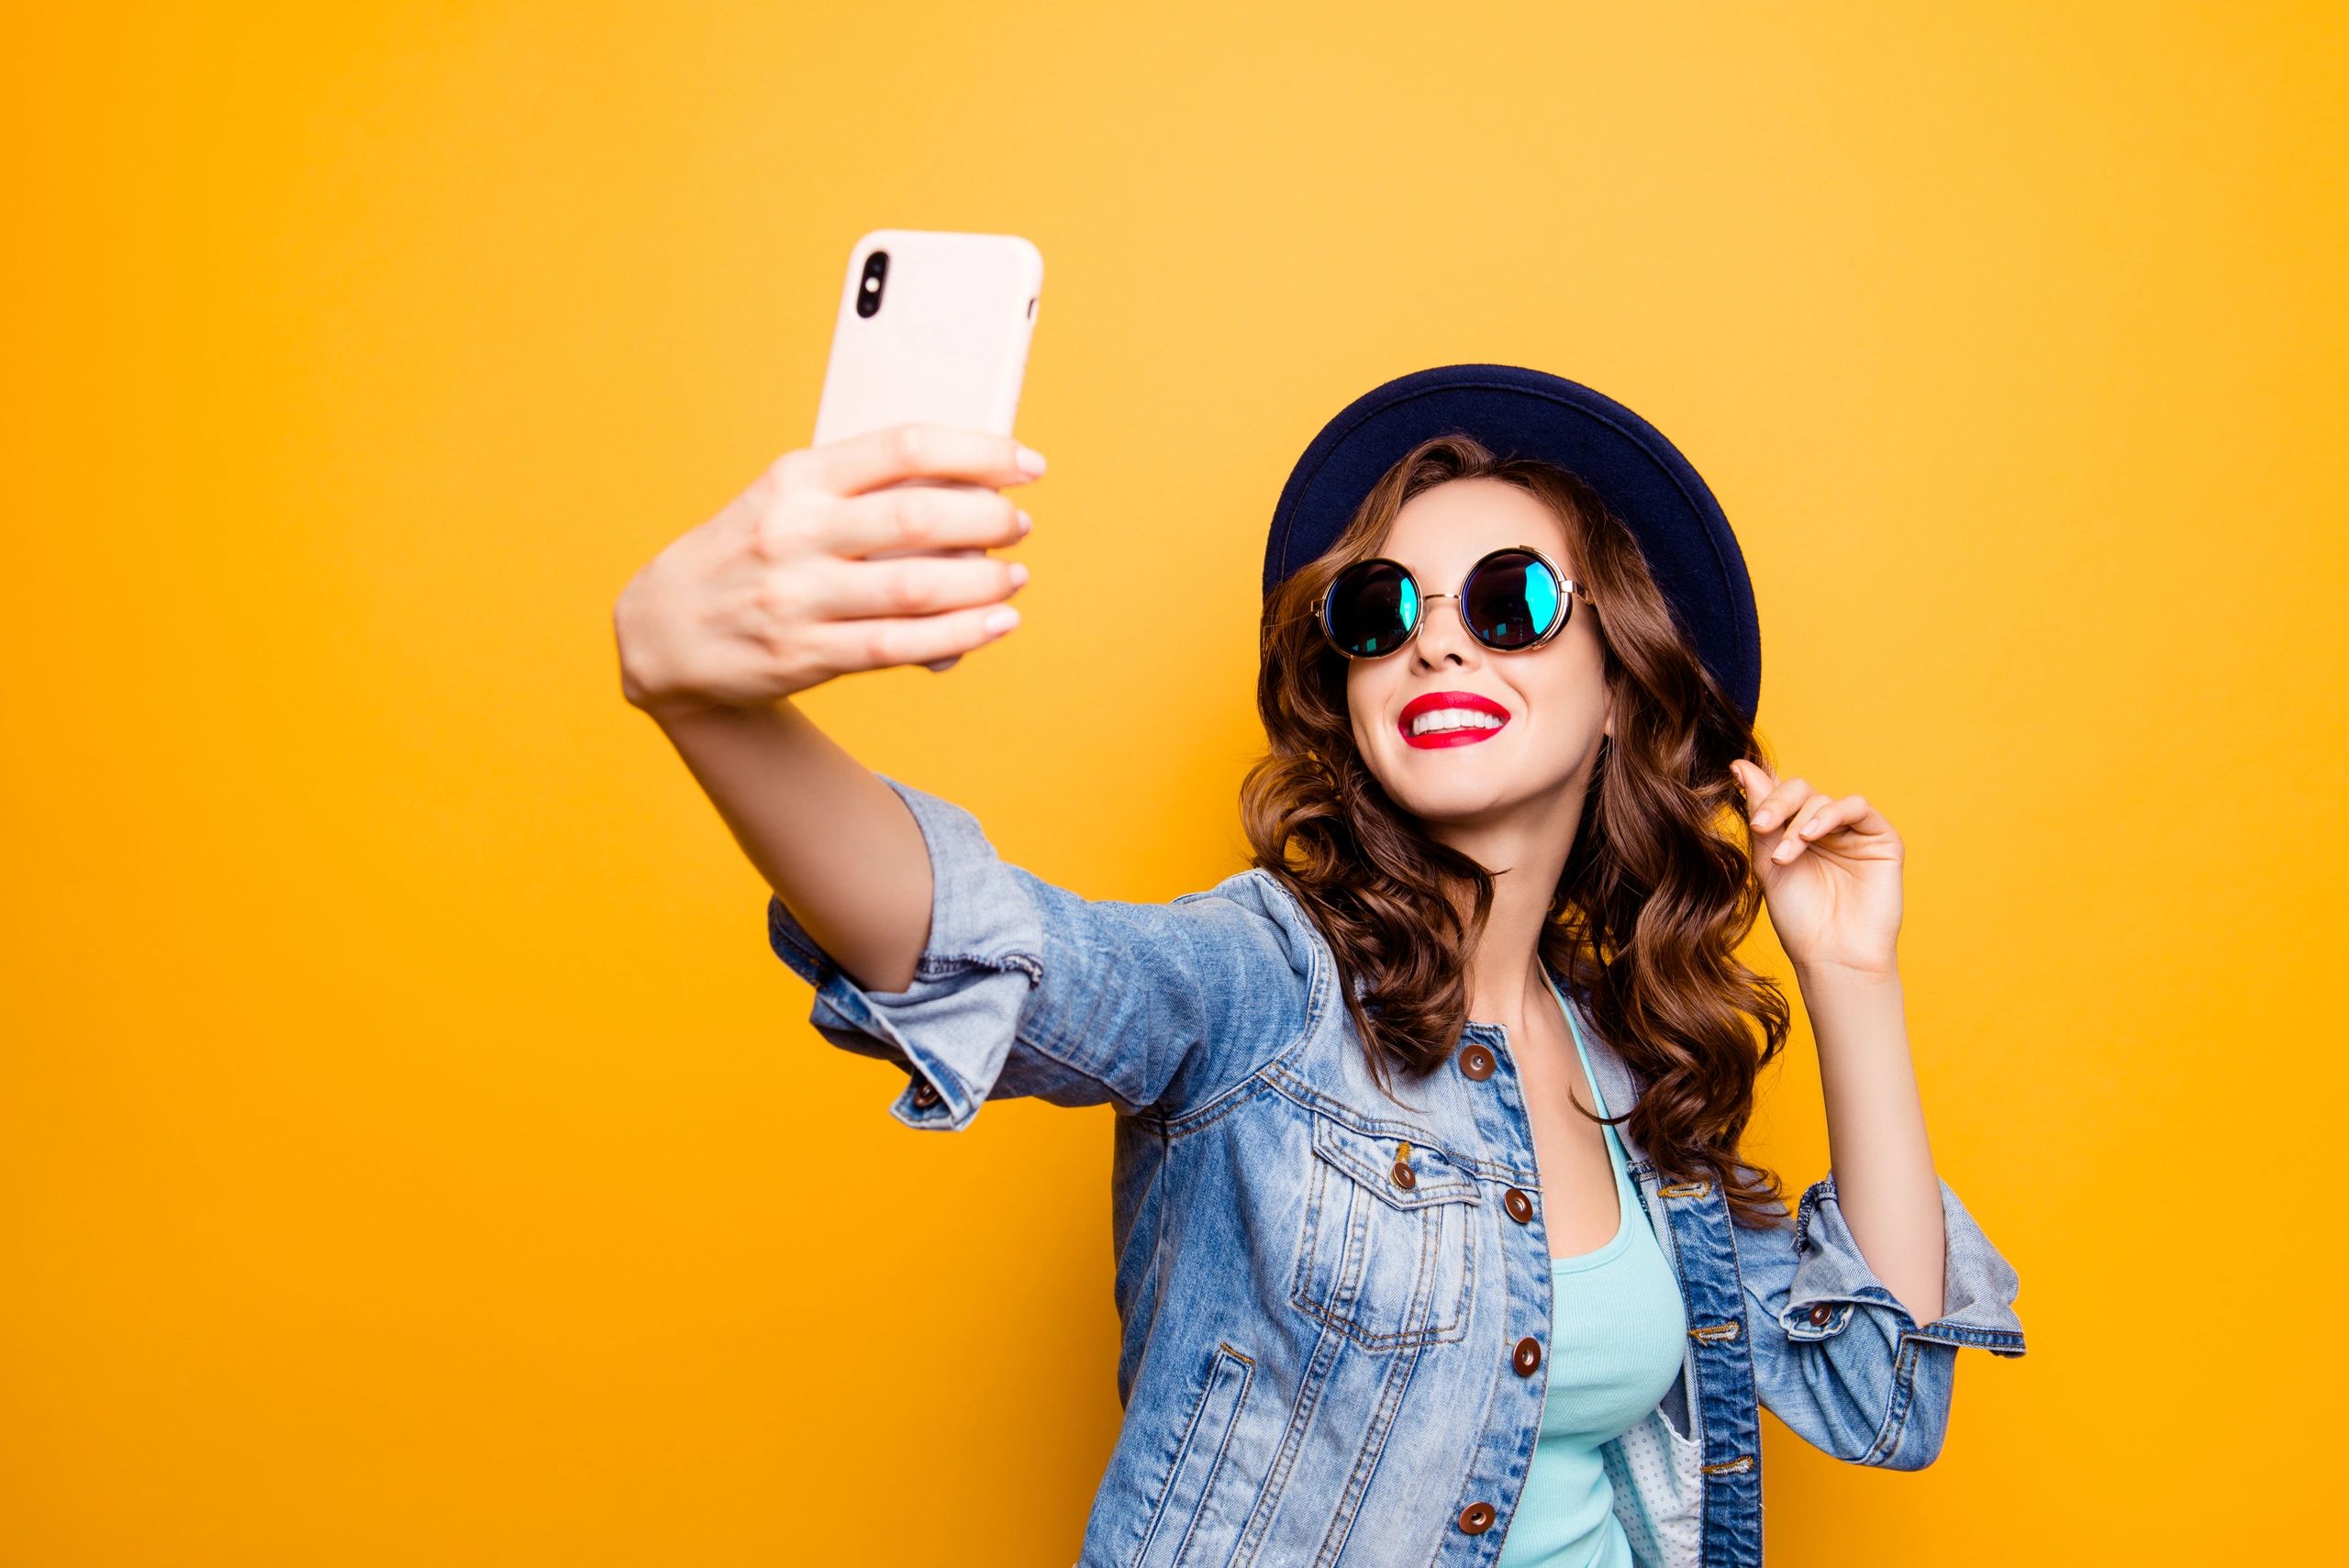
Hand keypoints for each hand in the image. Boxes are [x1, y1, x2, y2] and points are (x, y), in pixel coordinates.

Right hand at [613, 422, 1041, 719]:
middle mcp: (795, 532)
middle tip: (1019, 524)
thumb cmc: (749, 553)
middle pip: (916, 517)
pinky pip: (897, 645)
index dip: (979, 451)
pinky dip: (959, 634)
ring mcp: (797, 597)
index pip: (903, 447)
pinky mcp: (804, 655)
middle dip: (987, 519)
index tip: (1027, 464)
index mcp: (797, 477)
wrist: (664, 631)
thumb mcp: (787, 499)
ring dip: (982, 582)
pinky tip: (996, 623)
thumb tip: (968, 488)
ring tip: (1014, 577)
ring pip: (914, 588)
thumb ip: (863, 490)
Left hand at [1727, 758, 1903, 978]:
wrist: (1832, 954)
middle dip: (1776, 804)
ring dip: (1799, 822)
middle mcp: (1824, 829)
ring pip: (1822, 800)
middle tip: (1759, 827)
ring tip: (1785, 856)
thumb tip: (1741, 764)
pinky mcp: (1881, 838)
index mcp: (1795, 833)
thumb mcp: (1768, 861)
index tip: (1736, 774)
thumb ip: (1761, 815)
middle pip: (1799, 791)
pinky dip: (1830, 814)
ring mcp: (1853, 833)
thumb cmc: (1799, 917)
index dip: (1762, 788)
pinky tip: (1811, 835)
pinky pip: (1857, 807)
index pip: (1779, 796)